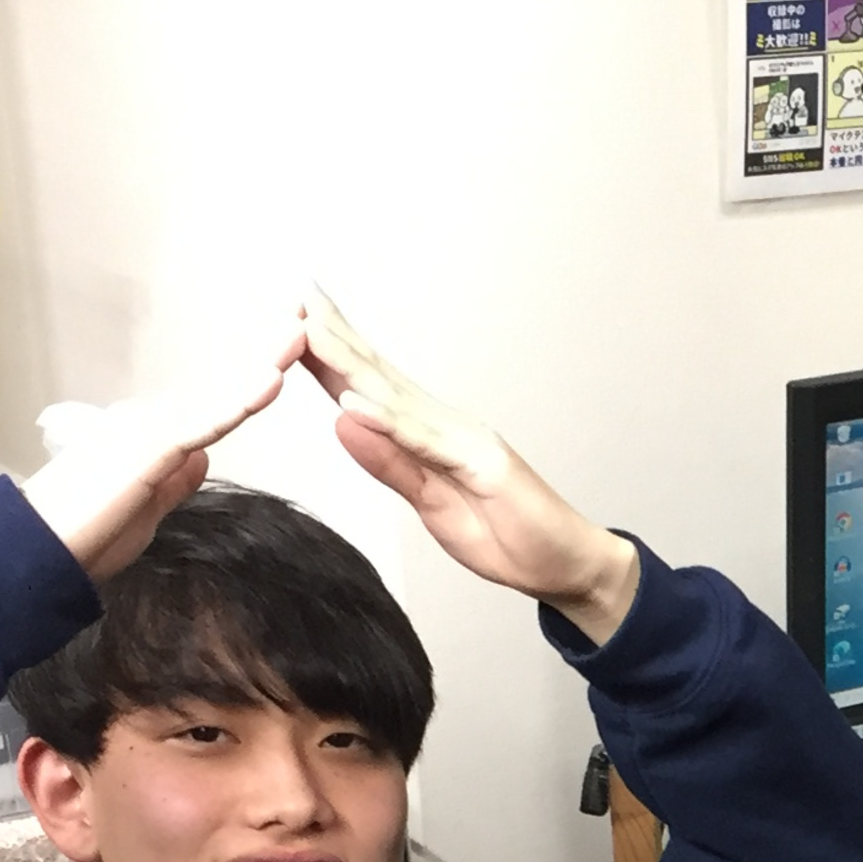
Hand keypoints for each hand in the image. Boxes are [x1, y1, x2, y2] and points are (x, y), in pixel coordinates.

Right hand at [19, 342, 299, 579]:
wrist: (47, 548)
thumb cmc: (85, 533)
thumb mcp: (146, 508)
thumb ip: (174, 482)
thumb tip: (198, 458)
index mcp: (156, 440)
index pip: (216, 407)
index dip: (250, 384)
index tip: (280, 363)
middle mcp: (155, 424)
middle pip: (223, 390)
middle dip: (264, 360)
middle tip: (299, 324)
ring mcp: (154, 431)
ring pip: (222, 395)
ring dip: (262, 365)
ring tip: (298, 333)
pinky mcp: (155, 447)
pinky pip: (208, 420)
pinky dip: (241, 400)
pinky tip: (271, 377)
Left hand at [302, 289, 638, 642]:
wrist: (569, 567)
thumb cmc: (511, 539)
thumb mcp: (433, 508)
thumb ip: (392, 467)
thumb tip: (344, 424)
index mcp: (430, 436)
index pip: (371, 388)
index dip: (332, 356)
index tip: (292, 321)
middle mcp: (446, 426)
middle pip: (381, 376)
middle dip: (336, 336)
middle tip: (296, 294)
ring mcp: (466, 442)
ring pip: (396, 398)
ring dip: (350, 363)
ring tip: (308, 331)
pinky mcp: (484, 467)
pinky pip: (425, 444)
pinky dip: (388, 424)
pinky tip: (353, 405)